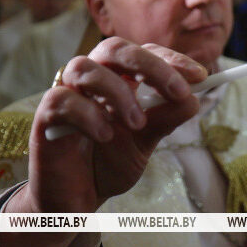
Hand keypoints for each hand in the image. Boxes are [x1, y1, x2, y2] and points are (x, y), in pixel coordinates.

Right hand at [6, 37, 204, 213]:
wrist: (78, 199)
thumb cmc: (110, 161)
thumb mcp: (147, 140)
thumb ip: (167, 118)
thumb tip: (193, 99)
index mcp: (118, 78)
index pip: (144, 52)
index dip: (171, 59)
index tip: (201, 75)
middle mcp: (92, 79)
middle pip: (114, 48)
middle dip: (151, 66)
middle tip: (179, 92)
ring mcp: (66, 94)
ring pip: (84, 67)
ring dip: (119, 92)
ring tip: (138, 124)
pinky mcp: (45, 117)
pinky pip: (62, 100)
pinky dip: (88, 114)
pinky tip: (105, 135)